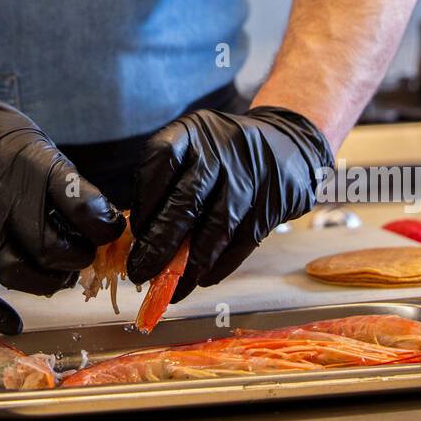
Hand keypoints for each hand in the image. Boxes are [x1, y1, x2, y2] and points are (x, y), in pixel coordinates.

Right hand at [0, 79, 123, 332]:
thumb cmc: (1, 142)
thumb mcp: (43, 150)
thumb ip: (69, 188)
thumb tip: (104, 225)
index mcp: (34, 169)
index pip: (80, 206)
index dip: (103, 227)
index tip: (112, 231)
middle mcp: (3, 199)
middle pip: (49, 249)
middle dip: (76, 260)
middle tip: (84, 255)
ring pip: (15, 272)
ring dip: (46, 283)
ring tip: (59, 275)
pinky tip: (14, 323)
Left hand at [127, 106, 334, 300]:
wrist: (285, 145)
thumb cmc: (223, 153)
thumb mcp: (193, 147)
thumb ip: (167, 182)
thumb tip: (139, 237)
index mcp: (192, 132)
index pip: (161, 162)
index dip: (144, 202)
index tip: (134, 233)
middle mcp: (220, 152)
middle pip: (185, 203)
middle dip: (159, 245)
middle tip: (140, 272)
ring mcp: (248, 179)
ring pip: (214, 231)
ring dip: (189, 267)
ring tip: (171, 288)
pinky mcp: (269, 206)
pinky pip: (239, 244)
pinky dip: (218, 267)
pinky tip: (201, 278)